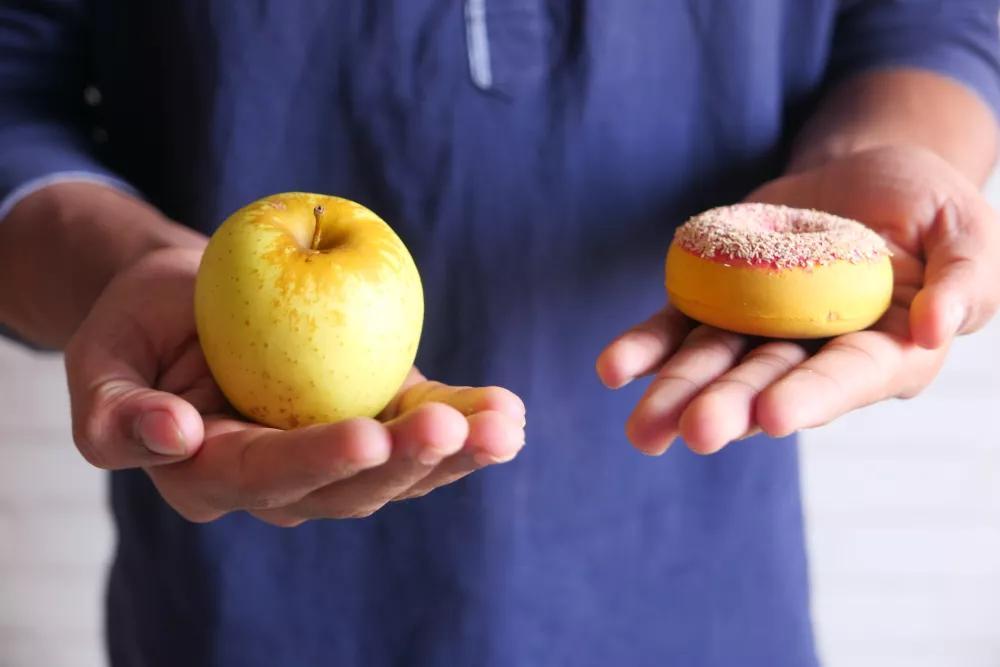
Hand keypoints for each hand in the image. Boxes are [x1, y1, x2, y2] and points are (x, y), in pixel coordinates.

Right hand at [65, 248, 524, 525]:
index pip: (266, 476)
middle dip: (406, 462)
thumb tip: (172, 436)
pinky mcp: (374, 418)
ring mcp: (335, 454)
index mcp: (212, 474)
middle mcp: (282, 480)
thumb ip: (114, 415)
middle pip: (350, 488)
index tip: (367, 437)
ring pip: (400, 471)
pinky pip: (420, 427)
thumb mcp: (102, 360)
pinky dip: (465, 423)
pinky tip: (505, 415)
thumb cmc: (142, 324)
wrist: (190, 303)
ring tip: (502, 425)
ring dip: (456, 452)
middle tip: (453, 426)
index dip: (316, 462)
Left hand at [597, 146, 999, 454]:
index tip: (771, 415)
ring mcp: (760, 328)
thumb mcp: (965, 229)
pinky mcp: (719, 300)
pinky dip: (647, 347)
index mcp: (884, 349)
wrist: (861, 171)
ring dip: (677, 393)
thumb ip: (966, 278)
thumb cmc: (925, 205)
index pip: (847, 376)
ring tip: (643, 431)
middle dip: (731, 406)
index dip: (811, 396)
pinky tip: (614, 369)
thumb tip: (938, 328)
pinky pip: (677, 327)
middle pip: (768, 381)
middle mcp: (814, 350)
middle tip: (697, 431)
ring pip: (714, 364)